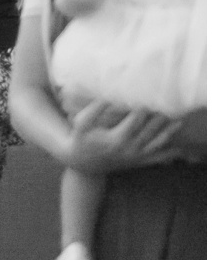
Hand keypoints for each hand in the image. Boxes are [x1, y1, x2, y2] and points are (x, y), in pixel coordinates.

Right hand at [64, 103, 182, 175]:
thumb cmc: (81, 139)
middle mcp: (130, 148)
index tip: (148, 96)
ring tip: (178, 120)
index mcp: (117, 138)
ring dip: (168, 132)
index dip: (143, 108)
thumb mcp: (81, 124)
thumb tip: (107, 96)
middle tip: (168, 104)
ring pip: (157, 143)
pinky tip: (179, 147)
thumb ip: (93, 110)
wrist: (83, 163)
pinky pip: (157, 157)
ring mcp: (136, 156)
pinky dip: (169, 153)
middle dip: (160, 117)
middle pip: (150, 131)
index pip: (135, 120)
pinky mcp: (138, 161)